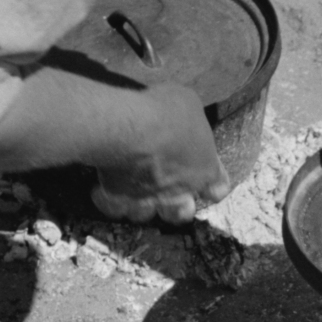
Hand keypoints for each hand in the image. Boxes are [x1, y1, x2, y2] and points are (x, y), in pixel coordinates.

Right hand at [90, 83, 230, 223]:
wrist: (132, 128)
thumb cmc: (168, 112)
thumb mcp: (188, 104)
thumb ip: (188, 121)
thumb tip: (180, 118)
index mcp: (205, 169)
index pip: (218, 189)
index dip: (212, 187)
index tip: (205, 180)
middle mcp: (179, 191)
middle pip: (181, 215)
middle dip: (176, 208)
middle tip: (167, 192)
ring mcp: (148, 198)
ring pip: (145, 216)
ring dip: (140, 206)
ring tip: (132, 192)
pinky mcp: (118, 197)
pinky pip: (112, 207)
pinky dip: (107, 200)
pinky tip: (102, 189)